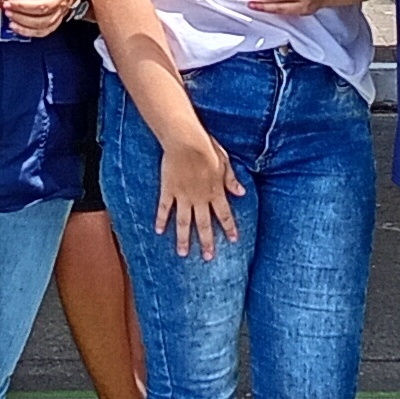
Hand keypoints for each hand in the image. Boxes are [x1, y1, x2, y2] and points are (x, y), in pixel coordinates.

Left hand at [0, 0, 76, 38]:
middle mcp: (58, 1)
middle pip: (40, 6)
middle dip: (21, 6)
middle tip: (6, 4)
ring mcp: (57, 15)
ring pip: (40, 22)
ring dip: (21, 19)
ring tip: (8, 14)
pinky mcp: (54, 25)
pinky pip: (40, 32)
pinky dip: (25, 31)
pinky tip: (13, 26)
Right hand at [155, 132, 244, 256]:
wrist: (186, 141)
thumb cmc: (207, 147)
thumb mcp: (225, 163)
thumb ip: (231, 180)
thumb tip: (241, 193)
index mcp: (215, 192)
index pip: (224, 214)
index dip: (229, 228)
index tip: (233, 240)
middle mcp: (199, 198)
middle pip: (204, 224)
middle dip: (206, 242)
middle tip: (207, 257)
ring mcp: (183, 196)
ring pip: (184, 222)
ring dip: (183, 238)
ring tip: (182, 253)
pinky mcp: (168, 190)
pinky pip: (164, 208)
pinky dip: (161, 220)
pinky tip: (158, 231)